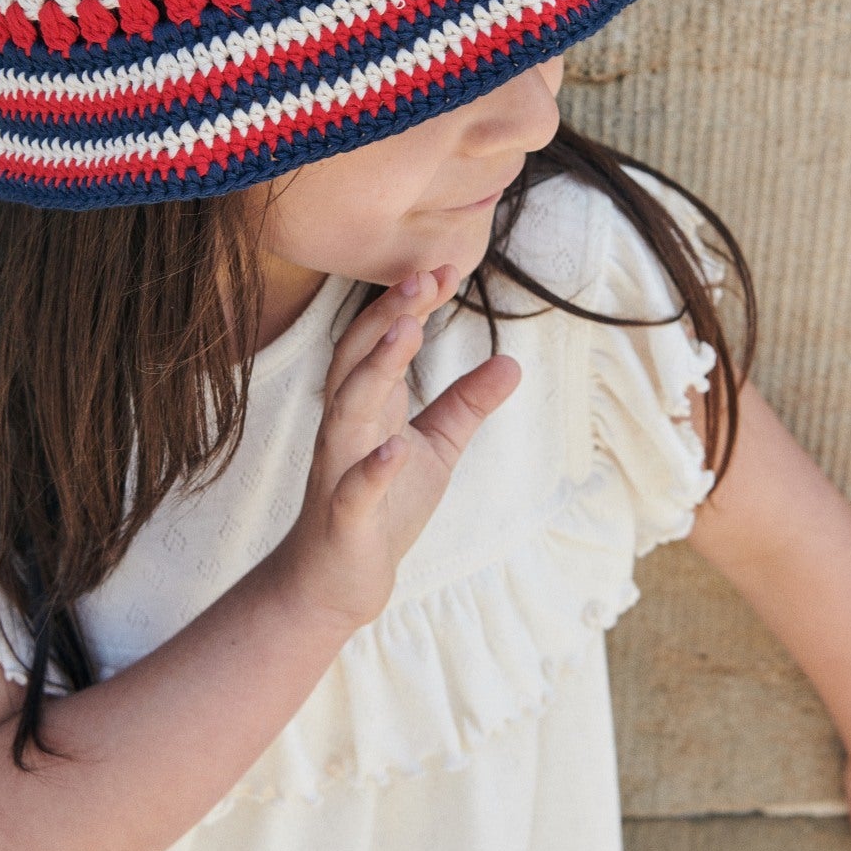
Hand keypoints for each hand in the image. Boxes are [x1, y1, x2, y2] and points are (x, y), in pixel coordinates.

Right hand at [270, 263, 520, 634]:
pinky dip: (372, 467)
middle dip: (385, 318)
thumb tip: (512, 364)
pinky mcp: (345, 518)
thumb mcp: (435, 448)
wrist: (338, 579)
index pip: (381, 342)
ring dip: (375, 369)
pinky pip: (353, 489)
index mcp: (368, 407)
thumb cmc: (383, 507)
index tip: (445, 270)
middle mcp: (347, 429)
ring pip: (347, 411)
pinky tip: (396, 447)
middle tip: (422, 279)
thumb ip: (465, 405)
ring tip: (406, 330)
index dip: (411, 306)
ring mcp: (340, 471)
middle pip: (356, 360)